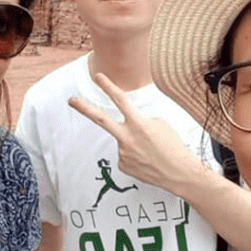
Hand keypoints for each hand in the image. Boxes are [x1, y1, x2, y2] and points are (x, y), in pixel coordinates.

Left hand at [68, 72, 201, 196]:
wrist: (179, 173)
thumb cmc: (173, 146)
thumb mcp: (160, 123)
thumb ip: (140, 120)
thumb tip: (130, 124)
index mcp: (138, 123)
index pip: (120, 100)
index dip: (108, 86)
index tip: (98, 76)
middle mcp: (127, 138)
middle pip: (101, 119)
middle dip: (84, 108)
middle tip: (71, 100)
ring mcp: (123, 153)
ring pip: (123, 139)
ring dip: (133, 141)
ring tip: (151, 151)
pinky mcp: (123, 165)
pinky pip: (126, 154)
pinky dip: (135, 153)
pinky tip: (147, 160)